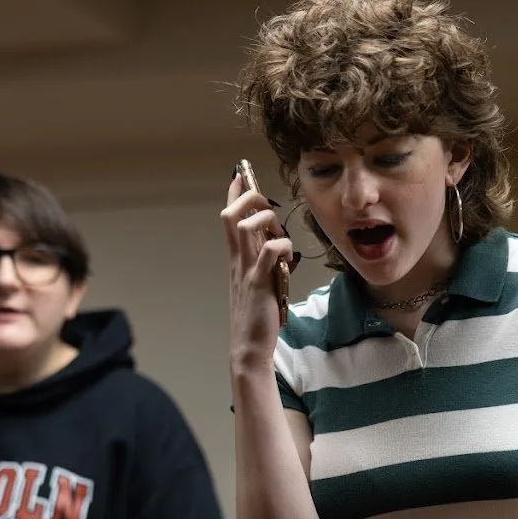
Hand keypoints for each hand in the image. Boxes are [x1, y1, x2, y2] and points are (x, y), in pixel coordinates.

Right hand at [220, 172, 294, 364]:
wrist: (249, 345)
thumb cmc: (257, 314)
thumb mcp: (259, 279)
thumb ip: (263, 258)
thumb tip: (274, 240)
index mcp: (236, 258)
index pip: (229, 217)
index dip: (234, 193)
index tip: (240, 173)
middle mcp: (237, 259)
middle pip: (230, 213)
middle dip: (248, 196)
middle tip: (265, 202)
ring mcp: (246, 270)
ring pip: (244, 227)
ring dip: (263, 218)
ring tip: (277, 231)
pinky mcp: (258, 282)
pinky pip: (268, 252)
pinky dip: (280, 245)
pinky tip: (288, 256)